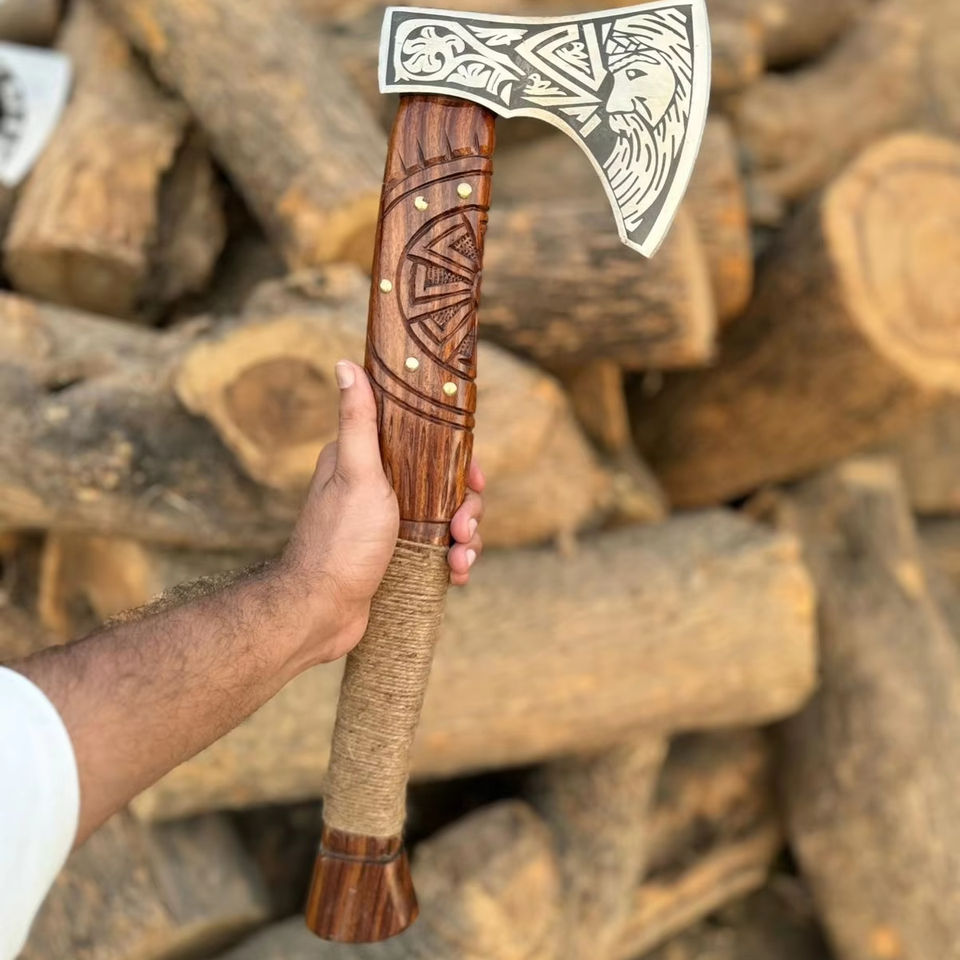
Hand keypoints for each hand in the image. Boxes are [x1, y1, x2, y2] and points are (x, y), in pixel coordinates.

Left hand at [279, 360, 484, 664]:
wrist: (321, 612)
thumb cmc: (338, 541)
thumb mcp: (356, 473)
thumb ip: (358, 421)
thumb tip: (346, 363)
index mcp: (367, 463)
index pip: (426, 445)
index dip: (457, 458)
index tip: (473, 477)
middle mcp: (378, 490)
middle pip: (444, 485)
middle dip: (466, 507)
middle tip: (463, 528)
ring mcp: (389, 526)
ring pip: (447, 520)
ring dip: (465, 539)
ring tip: (460, 559)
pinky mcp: (396, 557)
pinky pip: (438, 551)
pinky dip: (454, 561)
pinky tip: (456, 575)